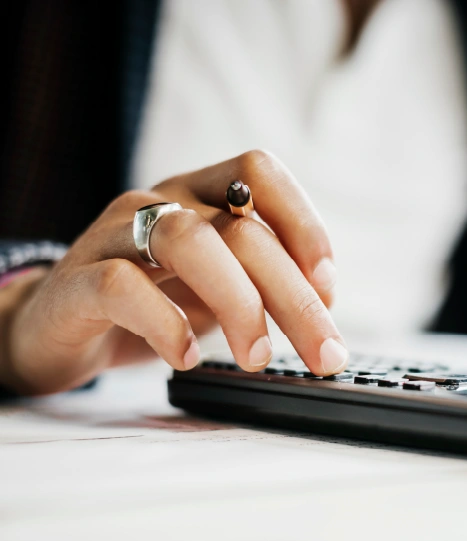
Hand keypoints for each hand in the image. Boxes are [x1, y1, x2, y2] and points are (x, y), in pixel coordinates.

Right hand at [0, 151, 346, 394]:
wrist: (57, 328)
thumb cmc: (149, 304)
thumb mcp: (216, 288)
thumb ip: (262, 283)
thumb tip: (324, 303)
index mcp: (198, 195)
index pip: (258, 174)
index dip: (303, 223)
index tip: (328, 286)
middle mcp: (159, 203)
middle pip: (240, 229)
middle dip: (293, 297)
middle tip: (322, 354)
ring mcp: (114, 236)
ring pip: (188, 241)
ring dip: (239, 304)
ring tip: (257, 357)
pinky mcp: (77, 280)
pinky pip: (123, 286)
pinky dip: (166, 325)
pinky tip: (186, 357)